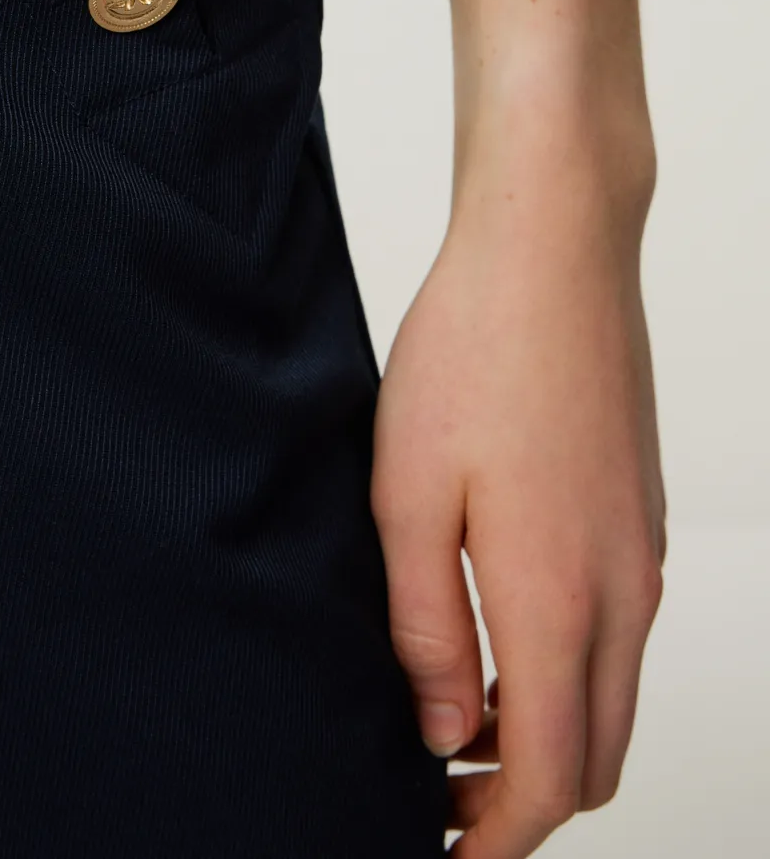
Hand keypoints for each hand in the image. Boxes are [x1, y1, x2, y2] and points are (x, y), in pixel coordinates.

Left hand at [370, 110, 664, 856]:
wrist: (554, 250)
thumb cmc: (472, 353)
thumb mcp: (408, 492)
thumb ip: (427, 627)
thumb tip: (445, 733)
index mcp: (559, 596)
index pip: (552, 776)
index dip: (496, 837)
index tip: (438, 848)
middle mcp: (623, 591)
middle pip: (596, 754)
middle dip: (523, 799)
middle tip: (436, 795)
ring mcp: (642, 553)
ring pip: (611, 695)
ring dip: (545, 734)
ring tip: (451, 719)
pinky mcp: (639, 517)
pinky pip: (618, 635)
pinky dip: (566, 673)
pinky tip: (494, 634)